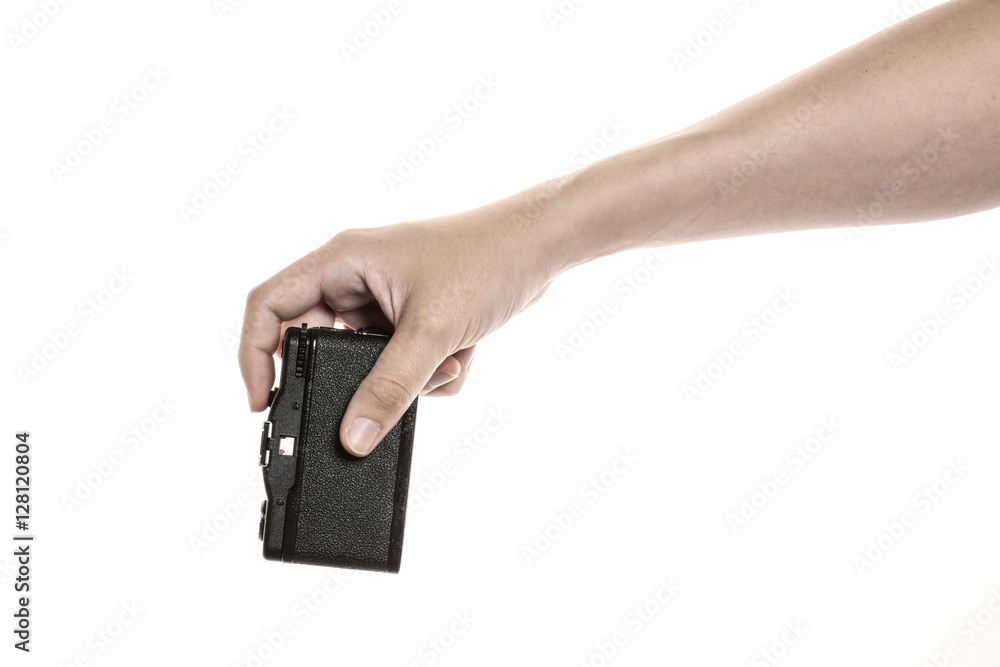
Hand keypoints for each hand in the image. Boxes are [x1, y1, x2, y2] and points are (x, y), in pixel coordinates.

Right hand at [239, 188, 561, 455]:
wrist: (542, 248)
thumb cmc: (486, 259)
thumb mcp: (432, 331)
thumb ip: (390, 387)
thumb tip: (354, 436)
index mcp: (342, 261)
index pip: (269, 305)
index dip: (253, 354)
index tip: (263, 401)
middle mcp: (355, 278)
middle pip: (321, 343)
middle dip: (361, 376)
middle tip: (388, 390)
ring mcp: (384, 300)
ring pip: (369, 362)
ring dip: (408, 375)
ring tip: (448, 358)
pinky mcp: (412, 318)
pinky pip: (402, 364)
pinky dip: (433, 370)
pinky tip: (465, 352)